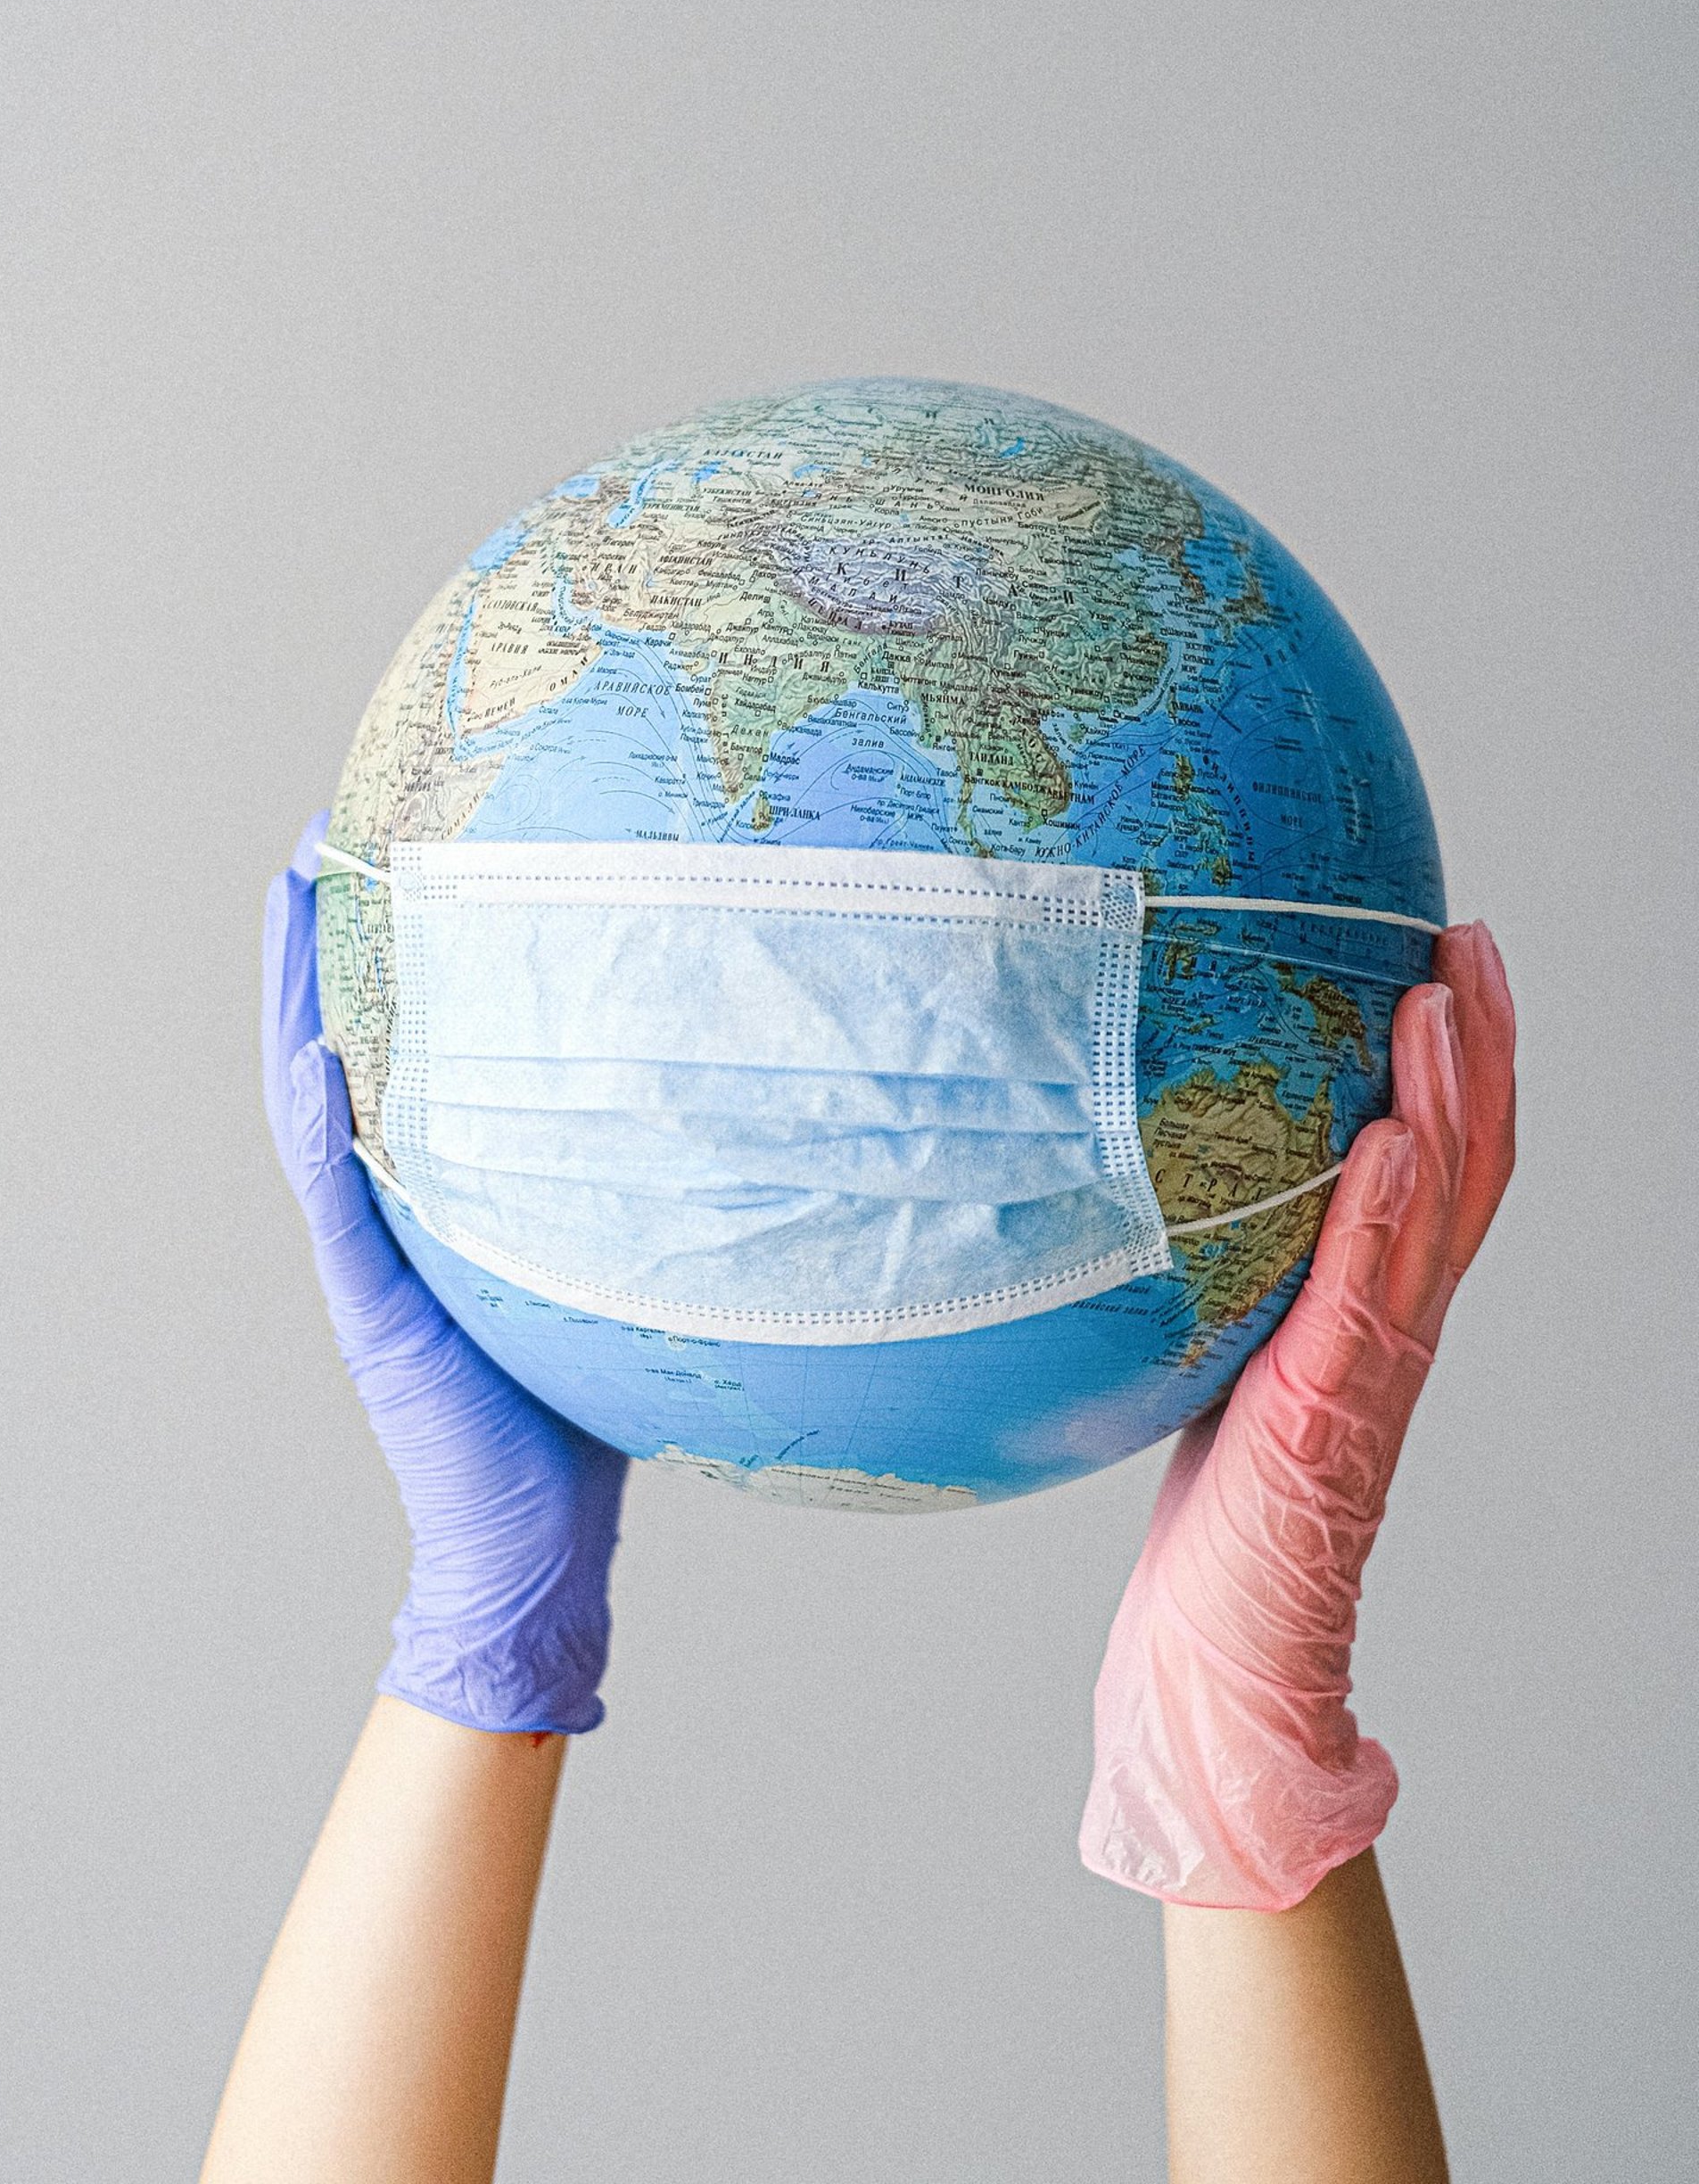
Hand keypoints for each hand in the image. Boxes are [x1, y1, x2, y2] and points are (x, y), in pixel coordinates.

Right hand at [262, 815, 628, 1734]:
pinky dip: (322, 1133)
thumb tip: (734, 1103)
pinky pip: (344, 1211)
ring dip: (294, 1004)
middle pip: (335, 1051)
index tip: (394, 849)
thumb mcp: (611, 1268)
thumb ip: (630, 1192)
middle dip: (319, 945)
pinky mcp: (377, 1318)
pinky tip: (316, 1059)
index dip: (381, 956)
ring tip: (288, 900)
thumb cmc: (587, 1412)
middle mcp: (388, 1215)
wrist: (538, 1548)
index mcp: (435, 1199)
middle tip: (319, 833)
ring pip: (313, 1108)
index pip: (397, 1053)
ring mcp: (372, 1264)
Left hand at [1081, 922, 1515, 1909]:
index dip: (1462, 1067)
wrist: (1226, 1678)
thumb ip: (1218, 1286)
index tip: (1449, 957)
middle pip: (1464, 1171)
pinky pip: (1362, 1305)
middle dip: (1477, 1051)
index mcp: (1364, 1316)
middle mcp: (1385, 1335)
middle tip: (1470, 940)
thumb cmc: (1216, 1539)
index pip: (1437, 1169)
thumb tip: (1141, 1183)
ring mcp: (1364, 1378)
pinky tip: (1394, 1143)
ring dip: (1448, 1104)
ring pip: (1433, 1220)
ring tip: (1443, 1001)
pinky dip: (1384, 1220)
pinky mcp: (1319, 1425)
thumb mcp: (1210, 1372)